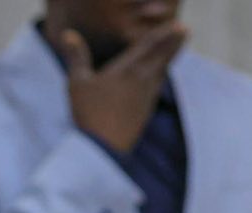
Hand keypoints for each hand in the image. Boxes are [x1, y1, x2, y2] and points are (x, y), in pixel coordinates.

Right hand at [58, 23, 187, 155]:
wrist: (105, 148)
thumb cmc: (89, 114)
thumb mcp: (77, 83)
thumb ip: (76, 56)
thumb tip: (67, 33)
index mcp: (127, 68)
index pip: (148, 45)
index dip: (162, 33)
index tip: (176, 24)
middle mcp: (142, 79)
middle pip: (161, 55)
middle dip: (172, 42)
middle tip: (184, 30)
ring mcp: (146, 96)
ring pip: (161, 71)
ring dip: (171, 56)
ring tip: (178, 45)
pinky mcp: (145, 111)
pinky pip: (156, 87)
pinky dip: (161, 76)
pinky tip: (160, 77)